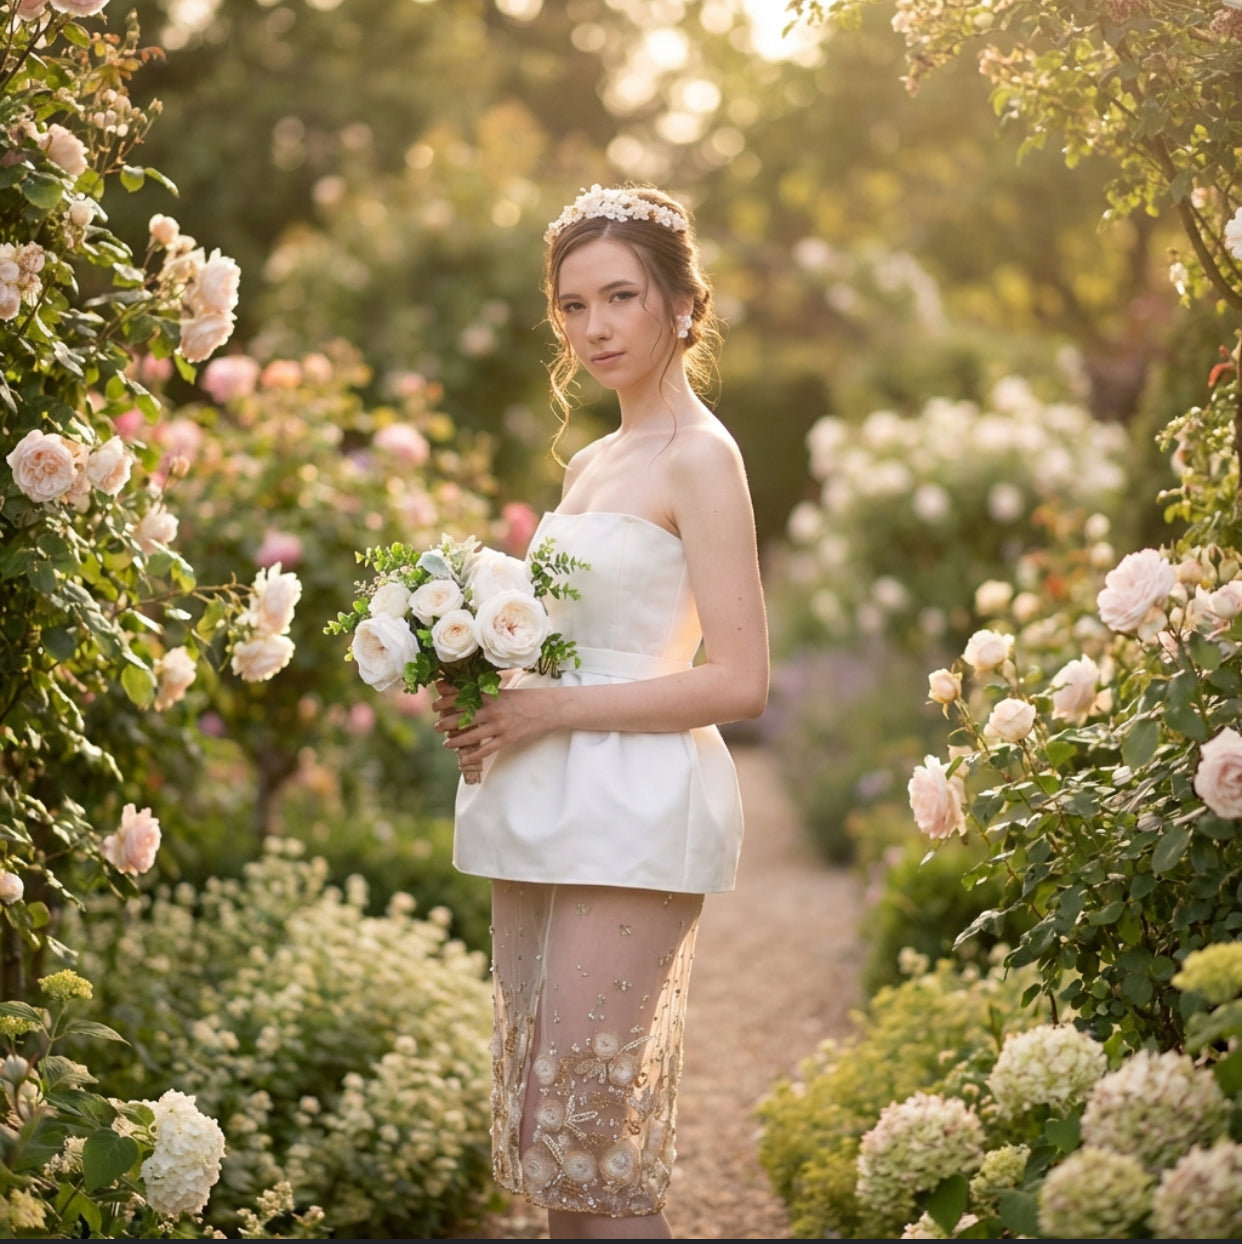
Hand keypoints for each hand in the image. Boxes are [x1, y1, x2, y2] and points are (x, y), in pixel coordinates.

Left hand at [433, 683, 552, 776]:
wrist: (548, 709)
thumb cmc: (526, 699)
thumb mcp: (505, 691)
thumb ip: (486, 692)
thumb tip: (468, 691)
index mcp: (492, 696)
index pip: (462, 697)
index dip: (445, 701)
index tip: (435, 705)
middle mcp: (493, 710)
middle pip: (462, 717)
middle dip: (446, 722)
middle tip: (436, 726)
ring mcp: (500, 726)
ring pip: (471, 736)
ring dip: (455, 740)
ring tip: (445, 743)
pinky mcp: (507, 739)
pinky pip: (486, 750)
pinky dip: (473, 756)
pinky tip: (463, 759)